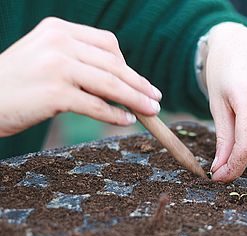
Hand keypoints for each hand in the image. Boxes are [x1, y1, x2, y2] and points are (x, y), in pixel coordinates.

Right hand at [0, 17, 161, 136]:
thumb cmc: (16, 82)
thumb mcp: (46, 57)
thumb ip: (79, 60)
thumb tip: (119, 81)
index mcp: (59, 29)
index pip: (108, 44)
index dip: (128, 65)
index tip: (141, 82)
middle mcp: (59, 43)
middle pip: (114, 64)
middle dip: (139, 84)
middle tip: (155, 98)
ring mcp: (57, 67)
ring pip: (110, 84)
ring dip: (135, 99)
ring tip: (150, 111)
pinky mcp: (55, 93)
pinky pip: (96, 105)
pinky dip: (114, 114)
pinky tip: (126, 120)